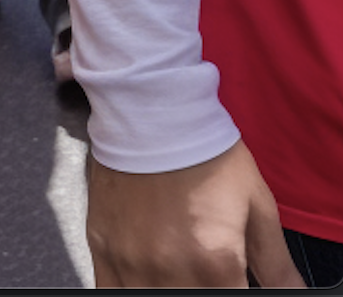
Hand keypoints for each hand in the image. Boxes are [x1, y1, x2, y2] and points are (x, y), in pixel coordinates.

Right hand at [86, 144, 298, 287]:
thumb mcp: (256, 205)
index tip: (232, 278)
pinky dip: (128, 290)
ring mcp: (129, 259)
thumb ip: (276, 264)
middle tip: (205, 269)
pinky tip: (146, 279)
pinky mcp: (100, 244)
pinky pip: (108, 290)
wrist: (150, 109)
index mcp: (213, 262)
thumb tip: (289, 293)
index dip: (233, 289)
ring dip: (167, 289)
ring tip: (179, 272)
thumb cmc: (205, 152)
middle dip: (203, 288)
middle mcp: (168, 268)